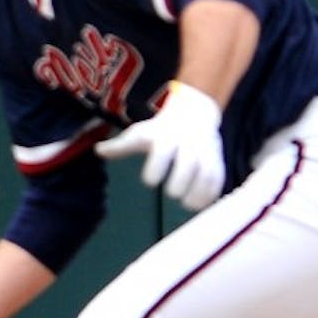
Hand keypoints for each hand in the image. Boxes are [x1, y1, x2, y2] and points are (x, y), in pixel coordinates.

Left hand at [95, 81, 225, 210]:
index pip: (163, 152)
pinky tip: (200, 203)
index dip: (156, 169)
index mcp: (167, 136)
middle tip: (172, 191)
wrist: (194, 113)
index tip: (150, 180)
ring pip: (207, 173)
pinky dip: (211, 193)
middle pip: (188, 164)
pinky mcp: (217, 160)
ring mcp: (206, 151)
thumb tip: (98, 151)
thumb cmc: (161, 130)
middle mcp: (189, 143)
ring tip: (187, 204)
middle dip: (180, 182)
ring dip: (198, 192)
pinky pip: (219, 178)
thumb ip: (122, 146)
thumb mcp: (141, 133)